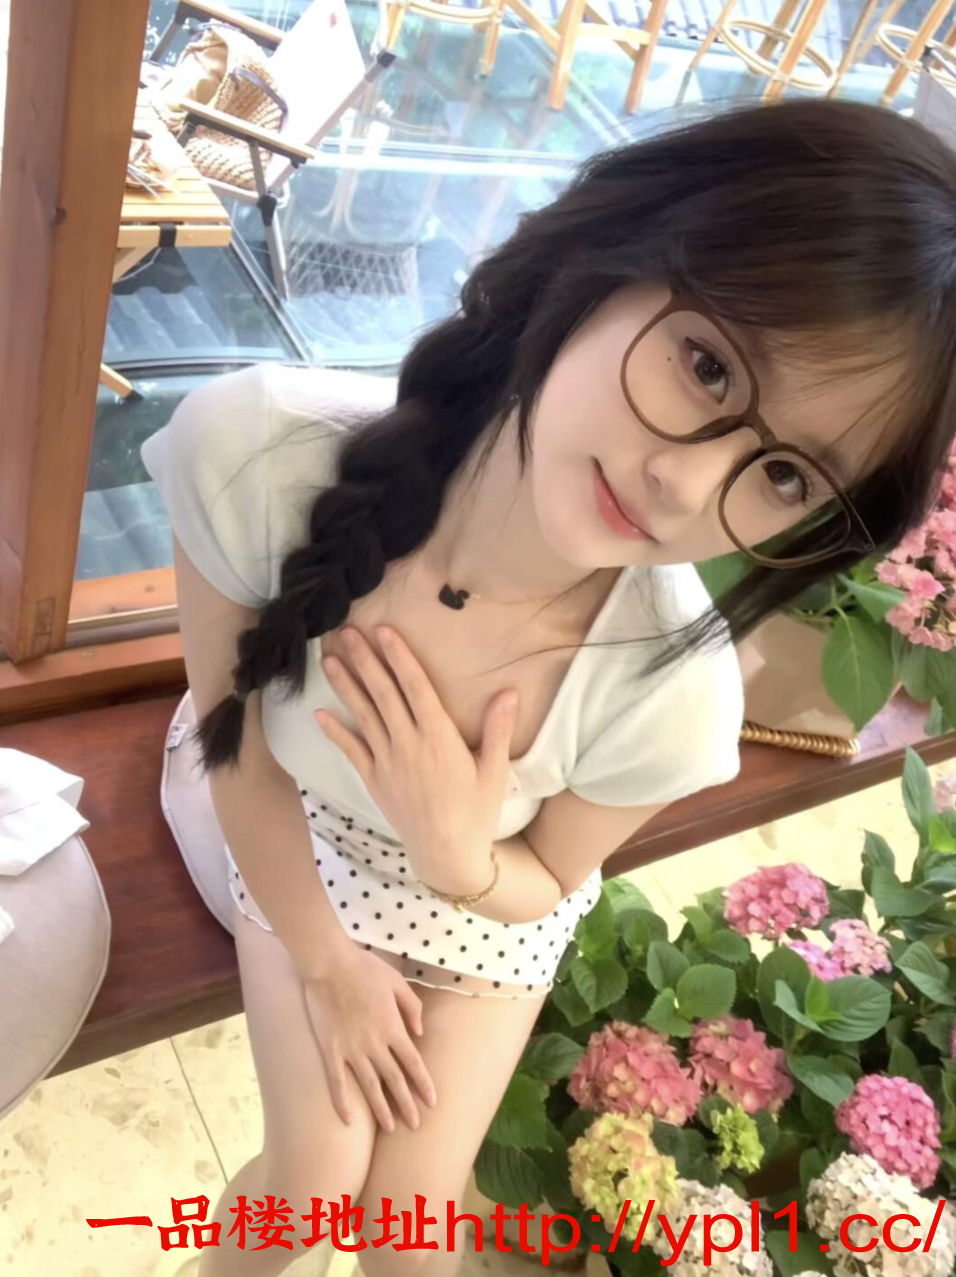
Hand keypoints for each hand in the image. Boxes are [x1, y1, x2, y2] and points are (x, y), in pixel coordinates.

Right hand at [303, 945, 437, 1132]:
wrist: (330, 965)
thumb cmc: (364, 969)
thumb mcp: (397, 982)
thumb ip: (411, 1007)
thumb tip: (418, 1032)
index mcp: (393, 1028)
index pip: (413, 1063)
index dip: (423, 1084)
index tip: (432, 1102)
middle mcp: (375, 1044)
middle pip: (395, 1080)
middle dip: (406, 1105)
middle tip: (415, 1125)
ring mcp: (352, 1050)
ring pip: (370, 1087)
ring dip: (381, 1109)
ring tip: (390, 1129)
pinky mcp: (331, 1050)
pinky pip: (337, 1082)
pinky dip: (342, 1103)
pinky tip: (348, 1121)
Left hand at [314, 624, 517, 893]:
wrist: (447, 857)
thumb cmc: (476, 813)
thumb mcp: (495, 772)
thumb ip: (498, 730)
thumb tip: (509, 691)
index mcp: (439, 739)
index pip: (416, 688)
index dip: (399, 657)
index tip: (384, 631)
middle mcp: (409, 746)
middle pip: (383, 694)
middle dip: (365, 661)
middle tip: (347, 631)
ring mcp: (387, 763)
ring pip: (363, 716)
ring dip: (346, 686)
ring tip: (329, 660)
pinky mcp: (374, 781)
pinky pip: (351, 751)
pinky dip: (335, 732)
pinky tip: (319, 713)